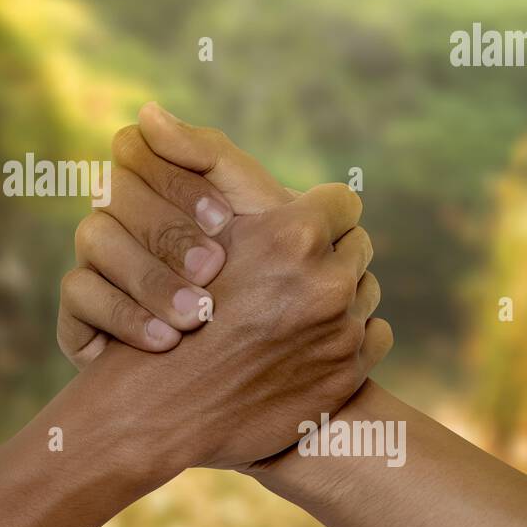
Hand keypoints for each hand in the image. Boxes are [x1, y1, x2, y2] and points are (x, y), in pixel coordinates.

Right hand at [64, 104, 391, 471]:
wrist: (156, 414)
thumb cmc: (156, 312)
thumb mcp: (169, 232)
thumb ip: (180, 168)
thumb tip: (151, 112)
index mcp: (291, 235)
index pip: (341, 200)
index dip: (316, 213)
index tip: (293, 229)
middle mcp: (327, 280)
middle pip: (358, 245)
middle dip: (330, 255)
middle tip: (294, 272)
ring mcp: (342, 331)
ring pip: (368, 291)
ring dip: (342, 295)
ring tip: (299, 309)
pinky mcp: (349, 374)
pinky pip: (375, 335)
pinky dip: (350, 338)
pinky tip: (310, 344)